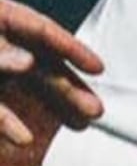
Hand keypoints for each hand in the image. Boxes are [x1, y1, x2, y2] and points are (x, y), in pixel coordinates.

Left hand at [0, 0, 104, 165]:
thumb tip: (28, 61)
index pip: (40, 29)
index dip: (71, 48)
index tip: (99, 68)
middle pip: (39, 64)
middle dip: (69, 87)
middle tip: (97, 110)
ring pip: (26, 88)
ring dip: (53, 107)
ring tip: (83, 124)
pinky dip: (7, 122)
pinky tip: (24, 137)